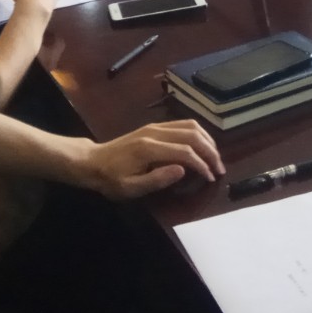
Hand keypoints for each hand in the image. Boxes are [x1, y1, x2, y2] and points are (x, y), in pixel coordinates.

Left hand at [74, 120, 224, 198]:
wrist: (92, 162)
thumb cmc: (110, 179)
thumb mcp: (130, 188)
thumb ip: (157, 180)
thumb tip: (183, 170)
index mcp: (149, 148)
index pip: (185, 151)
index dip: (202, 164)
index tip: (211, 178)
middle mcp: (155, 132)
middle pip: (192, 134)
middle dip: (210, 151)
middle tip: (219, 169)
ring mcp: (155, 127)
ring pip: (190, 125)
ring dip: (207, 140)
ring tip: (215, 158)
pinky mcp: (155, 127)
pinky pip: (183, 124)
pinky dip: (198, 134)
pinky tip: (202, 146)